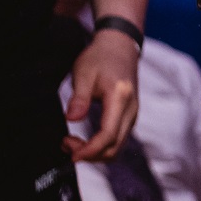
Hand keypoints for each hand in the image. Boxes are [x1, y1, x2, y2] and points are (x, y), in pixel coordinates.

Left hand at [63, 29, 139, 160]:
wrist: (120, 46)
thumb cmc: (101, 57)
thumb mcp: (84, 73)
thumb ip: (79, 98)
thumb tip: (71, 119)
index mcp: (120, 97)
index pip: (108, 135)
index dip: (89, 150)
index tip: (70, 152)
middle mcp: (131, 108)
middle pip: (114, 146)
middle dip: (90, 154)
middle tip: (67, 145)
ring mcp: (133, 113)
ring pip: (117, 146)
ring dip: (95, 152)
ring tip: (73, 143)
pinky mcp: (130, 115)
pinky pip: (118, 139)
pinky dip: (101, 146)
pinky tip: (86, 139)